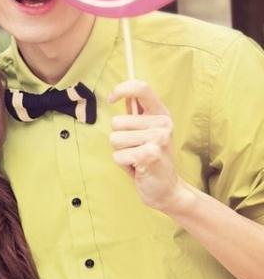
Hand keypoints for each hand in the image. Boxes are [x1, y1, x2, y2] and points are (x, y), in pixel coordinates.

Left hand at [108, 79, 187, 213]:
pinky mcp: (149, 155)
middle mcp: (162, 124)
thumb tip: (120, 94)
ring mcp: (158, 139)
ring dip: (121, 152)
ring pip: (114, 139)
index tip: (111, 99)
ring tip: (136, 159)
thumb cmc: (151, 159)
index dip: (121, 89)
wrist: (167, 189)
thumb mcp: (146, 133)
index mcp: (161, 114)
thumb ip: (135, 115)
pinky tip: (138, 168)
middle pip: (116, 122)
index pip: (141, 88)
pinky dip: (123, 164)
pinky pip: (117, 155)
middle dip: (119, 139)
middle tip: (136, 150)